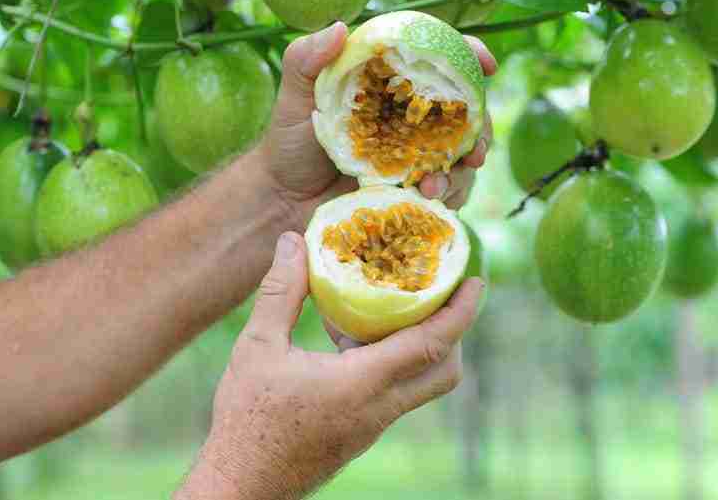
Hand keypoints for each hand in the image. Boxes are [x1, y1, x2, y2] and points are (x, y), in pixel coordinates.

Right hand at [176, 233, 483, 499]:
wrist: (242, 485)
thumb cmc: (247, 419)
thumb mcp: (258, 347)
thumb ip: (281, 292)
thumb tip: (294, 241)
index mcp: (362, 384)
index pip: (431, 345)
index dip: (460, 311)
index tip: (475, 281)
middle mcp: (378, 408)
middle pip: (443, 371)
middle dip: (453, 331)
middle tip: (440, 294)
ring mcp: (372, 426)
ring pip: (419, 384)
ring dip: (420, 345)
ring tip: (391, 307)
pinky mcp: (359, 434)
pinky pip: (393, 393)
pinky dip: (391, 362)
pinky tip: (350, 340)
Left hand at [258, 22, 497, 227]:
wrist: (284, 200)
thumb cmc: (290, 141)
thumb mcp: (294, 97)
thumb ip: (306, 59)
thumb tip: (340, 27)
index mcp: (394, 83)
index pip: (441, 60)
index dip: (470, 56)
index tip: (486, 63)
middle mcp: (414, 116)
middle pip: (468, 112)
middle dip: (482, 127)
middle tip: (476, 147)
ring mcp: (420, 154)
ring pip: (464, 156)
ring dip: (462, 170)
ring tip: (434, 185)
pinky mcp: (416, 190)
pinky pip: (449, 192)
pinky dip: (447, 196)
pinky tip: (426, 200)